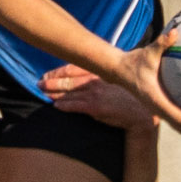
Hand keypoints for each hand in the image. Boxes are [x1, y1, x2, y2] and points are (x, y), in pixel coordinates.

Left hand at [41, 64, 157, 129]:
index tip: (47, 74)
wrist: (141, 112)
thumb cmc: (130, 96)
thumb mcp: (116, 80)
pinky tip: (56, 106)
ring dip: (53, 94)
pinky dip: (64, 106)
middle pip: (67, 79)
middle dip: (51, 82)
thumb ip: (100, 76)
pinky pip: (74, 106)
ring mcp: (94, 93)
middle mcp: (95, 80)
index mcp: (99, 72)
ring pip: (68, 93)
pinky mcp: (95, 107)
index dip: (57, 72)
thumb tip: (85, 77)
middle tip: (39, 83)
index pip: (72, 68)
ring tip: (43, 93)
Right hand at [110, 29, 180, 141]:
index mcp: (157, 100)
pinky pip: (179, 117)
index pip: (178, 117)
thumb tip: (175, 31)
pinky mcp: (161, 106)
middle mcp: (159, 109)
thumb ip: (162, 43)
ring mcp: (160, 110)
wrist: (119, 71)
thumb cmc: (134, 61)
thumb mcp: (148, 52)